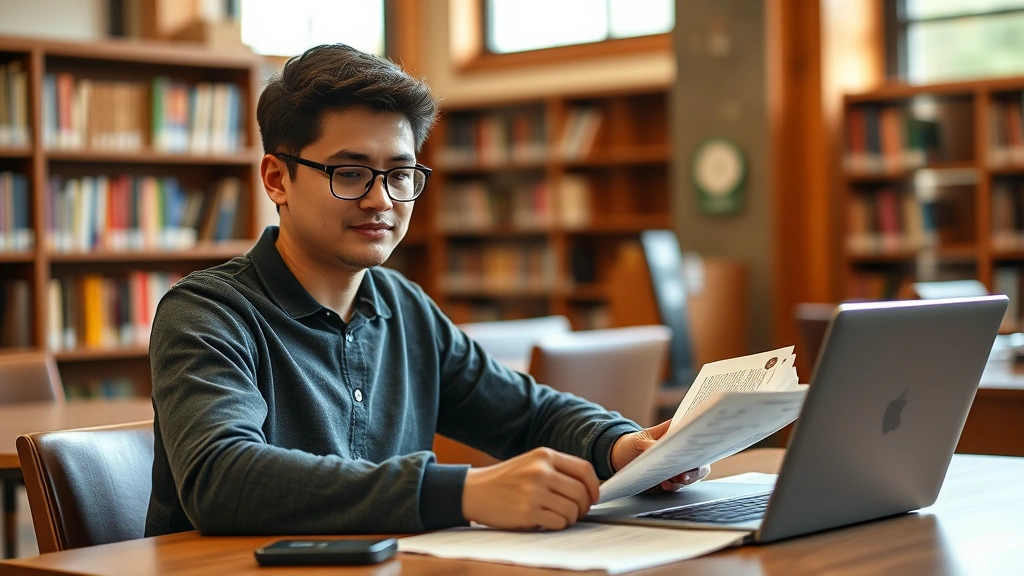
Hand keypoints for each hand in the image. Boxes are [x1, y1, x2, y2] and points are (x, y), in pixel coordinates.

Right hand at [462, 447, 599, 530]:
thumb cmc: (505, 479)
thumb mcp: (531, 463)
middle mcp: (541, 471)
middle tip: (577, 512)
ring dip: (571, 518)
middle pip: (580, 492)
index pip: (584, 469)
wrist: (474, 491)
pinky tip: (549, 522)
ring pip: (572, 510)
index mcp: (544, 455)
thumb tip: (588, 488)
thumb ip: (556, 469)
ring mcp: (534, 491)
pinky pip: (558, 522)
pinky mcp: (527, 512)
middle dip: (584, 507)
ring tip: (561, 517)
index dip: (594, 486)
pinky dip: (559, 525)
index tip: (593, 497)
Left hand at [610, 420, 710, 491]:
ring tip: (671, 481)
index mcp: (675, 432)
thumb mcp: (638, 441)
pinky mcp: (673, 477)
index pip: (694, 434)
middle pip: (699, 458)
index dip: (700, 441)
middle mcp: (681, 448)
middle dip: (696, 468)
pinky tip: (665, 484)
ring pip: (694, 473)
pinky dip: (675, 486)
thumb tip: (659, 452)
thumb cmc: (631, 444)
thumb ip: (650, 445)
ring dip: (686, 479)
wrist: (620, 459)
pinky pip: (681, 484)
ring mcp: (679, 464)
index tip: (696, 451)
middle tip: (684, 475)